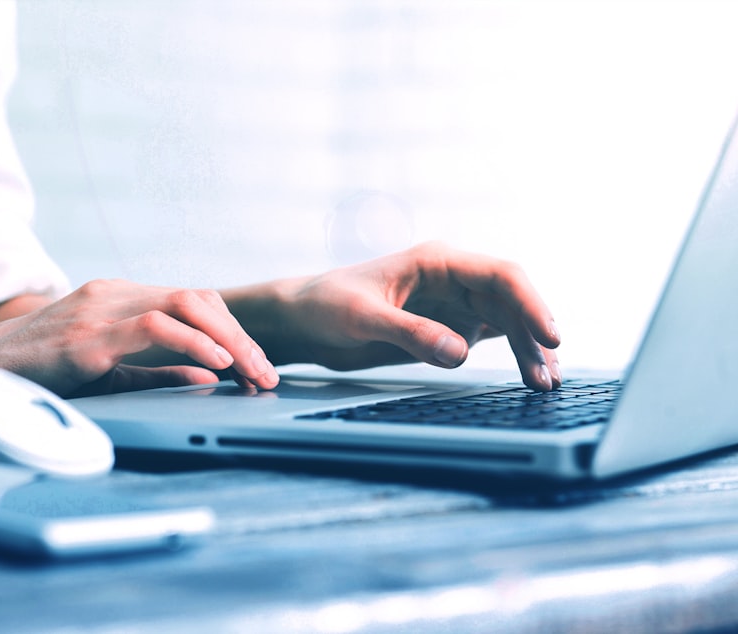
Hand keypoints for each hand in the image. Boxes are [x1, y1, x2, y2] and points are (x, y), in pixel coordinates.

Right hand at [0, 280, 279, 396]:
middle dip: (241, 336)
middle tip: (266, 373)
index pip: (193, 302)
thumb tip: (209, 377)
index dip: (231, 331)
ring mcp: (102, 308)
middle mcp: (115, 293)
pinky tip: (216, 365)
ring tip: (252, 372)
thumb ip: (157, 371)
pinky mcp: (90, 334)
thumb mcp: (108, 371)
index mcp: (120, 298)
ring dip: (229, 340)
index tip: (255, 367)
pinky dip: (194, 344)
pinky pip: (155, 327)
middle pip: (200, 298)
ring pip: (186, 305)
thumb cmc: (38, 372)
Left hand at [234, 242, 561, 390]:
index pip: (500, 275)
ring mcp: (453, 304)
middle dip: (534, 336)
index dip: (530, 303)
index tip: (548, 335)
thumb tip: (460, 352)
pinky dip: (512, 356)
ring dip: (528, 350)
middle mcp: (452, 279)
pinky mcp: (447, 329)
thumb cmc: (324, 304)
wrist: (301, 320)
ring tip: (544, 385)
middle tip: (547, 377)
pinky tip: (528, 376)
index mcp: (436, 261)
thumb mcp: (362, 317)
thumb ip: (409, 332)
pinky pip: (491, 338)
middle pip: (511, 302)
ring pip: (507, 322)